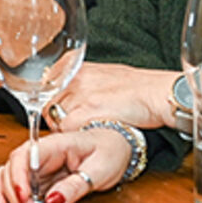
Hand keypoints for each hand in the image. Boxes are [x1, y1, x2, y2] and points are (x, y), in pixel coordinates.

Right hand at [0, 129, 130, 202]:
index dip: (19, 177)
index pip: (25, 156)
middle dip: (12, 192)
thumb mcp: (100, 169)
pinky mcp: (38, 178)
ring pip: (7, 174)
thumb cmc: (110, 150)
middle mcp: (40, 153)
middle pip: (12, 167)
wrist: (117, 145)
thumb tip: (53, 200)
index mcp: (55, 145)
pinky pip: (14, 183)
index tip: (24, 198)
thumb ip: (76, 185)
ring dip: (0, 192)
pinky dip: (2, 193)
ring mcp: (37, 165)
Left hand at [45, 63, 178, 132]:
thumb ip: (80, 82)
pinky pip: (67, 130)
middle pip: (47, 105)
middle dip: (57, 119)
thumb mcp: (102, 75)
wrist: (156, 93)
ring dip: (66, 129)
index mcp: (76, 66)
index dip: (51, 103)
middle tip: (76, 125)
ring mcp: (79, 95)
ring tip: (87, 129)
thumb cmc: (135, 87)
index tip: (60, 111)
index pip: (45, 88)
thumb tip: (62, 94)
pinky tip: (92, 132)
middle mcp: (74, 78)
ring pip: (55, 120)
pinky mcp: (87, 112)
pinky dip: (76, 136)